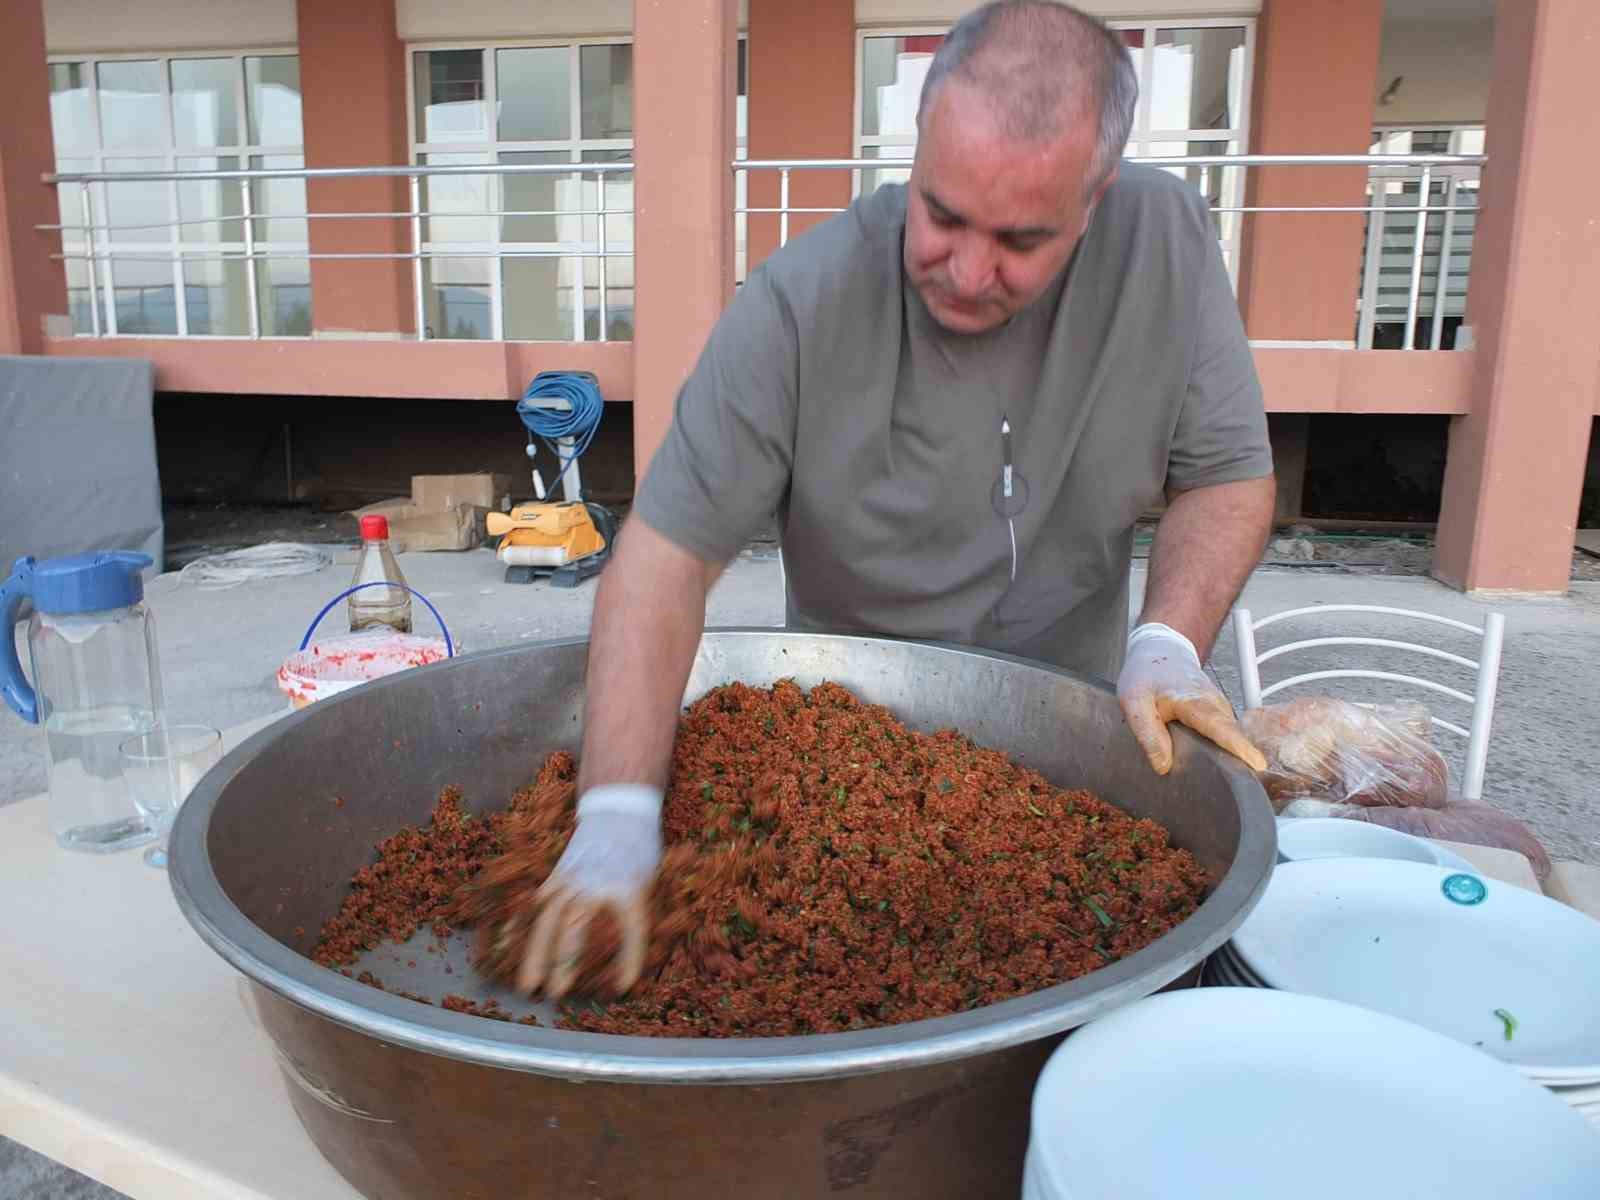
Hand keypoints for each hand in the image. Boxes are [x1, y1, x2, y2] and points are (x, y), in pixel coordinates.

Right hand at [517, 784, 662, 997]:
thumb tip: (630, 962)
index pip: (630, 928)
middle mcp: (593, 884)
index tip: (623, 987)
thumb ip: (639, 919)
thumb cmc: (639, 853)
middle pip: (575, 925)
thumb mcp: (650, 883)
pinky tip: (505, 949)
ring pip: (547, 919)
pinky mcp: (555, 877)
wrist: (617, 813)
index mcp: (627, 887)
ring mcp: (570, 879)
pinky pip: (534, 905)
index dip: (628, 958)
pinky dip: (519, 927)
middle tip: (556, 993)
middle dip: (563, 961)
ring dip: (535, 954)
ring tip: (527, 986)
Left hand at [1117, 623, 1266, 775]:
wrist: (1161, 650)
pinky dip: (1222, 750)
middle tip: (1238, 791)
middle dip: (1237, 763)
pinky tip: (1213, 764)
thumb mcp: (1134, 701)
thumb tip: (1163, 765)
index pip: (1221, 727)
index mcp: (1195, 702)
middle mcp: (1215, 705)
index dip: (1238, 747)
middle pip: (1232, 739)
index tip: (1256, 764)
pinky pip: (1225, 736)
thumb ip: (1148, 734)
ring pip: (1230, 739)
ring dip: (1229, 758)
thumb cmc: (1147, 674)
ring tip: (1228, 783)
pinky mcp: (1219, 715)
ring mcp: (1220, 709)